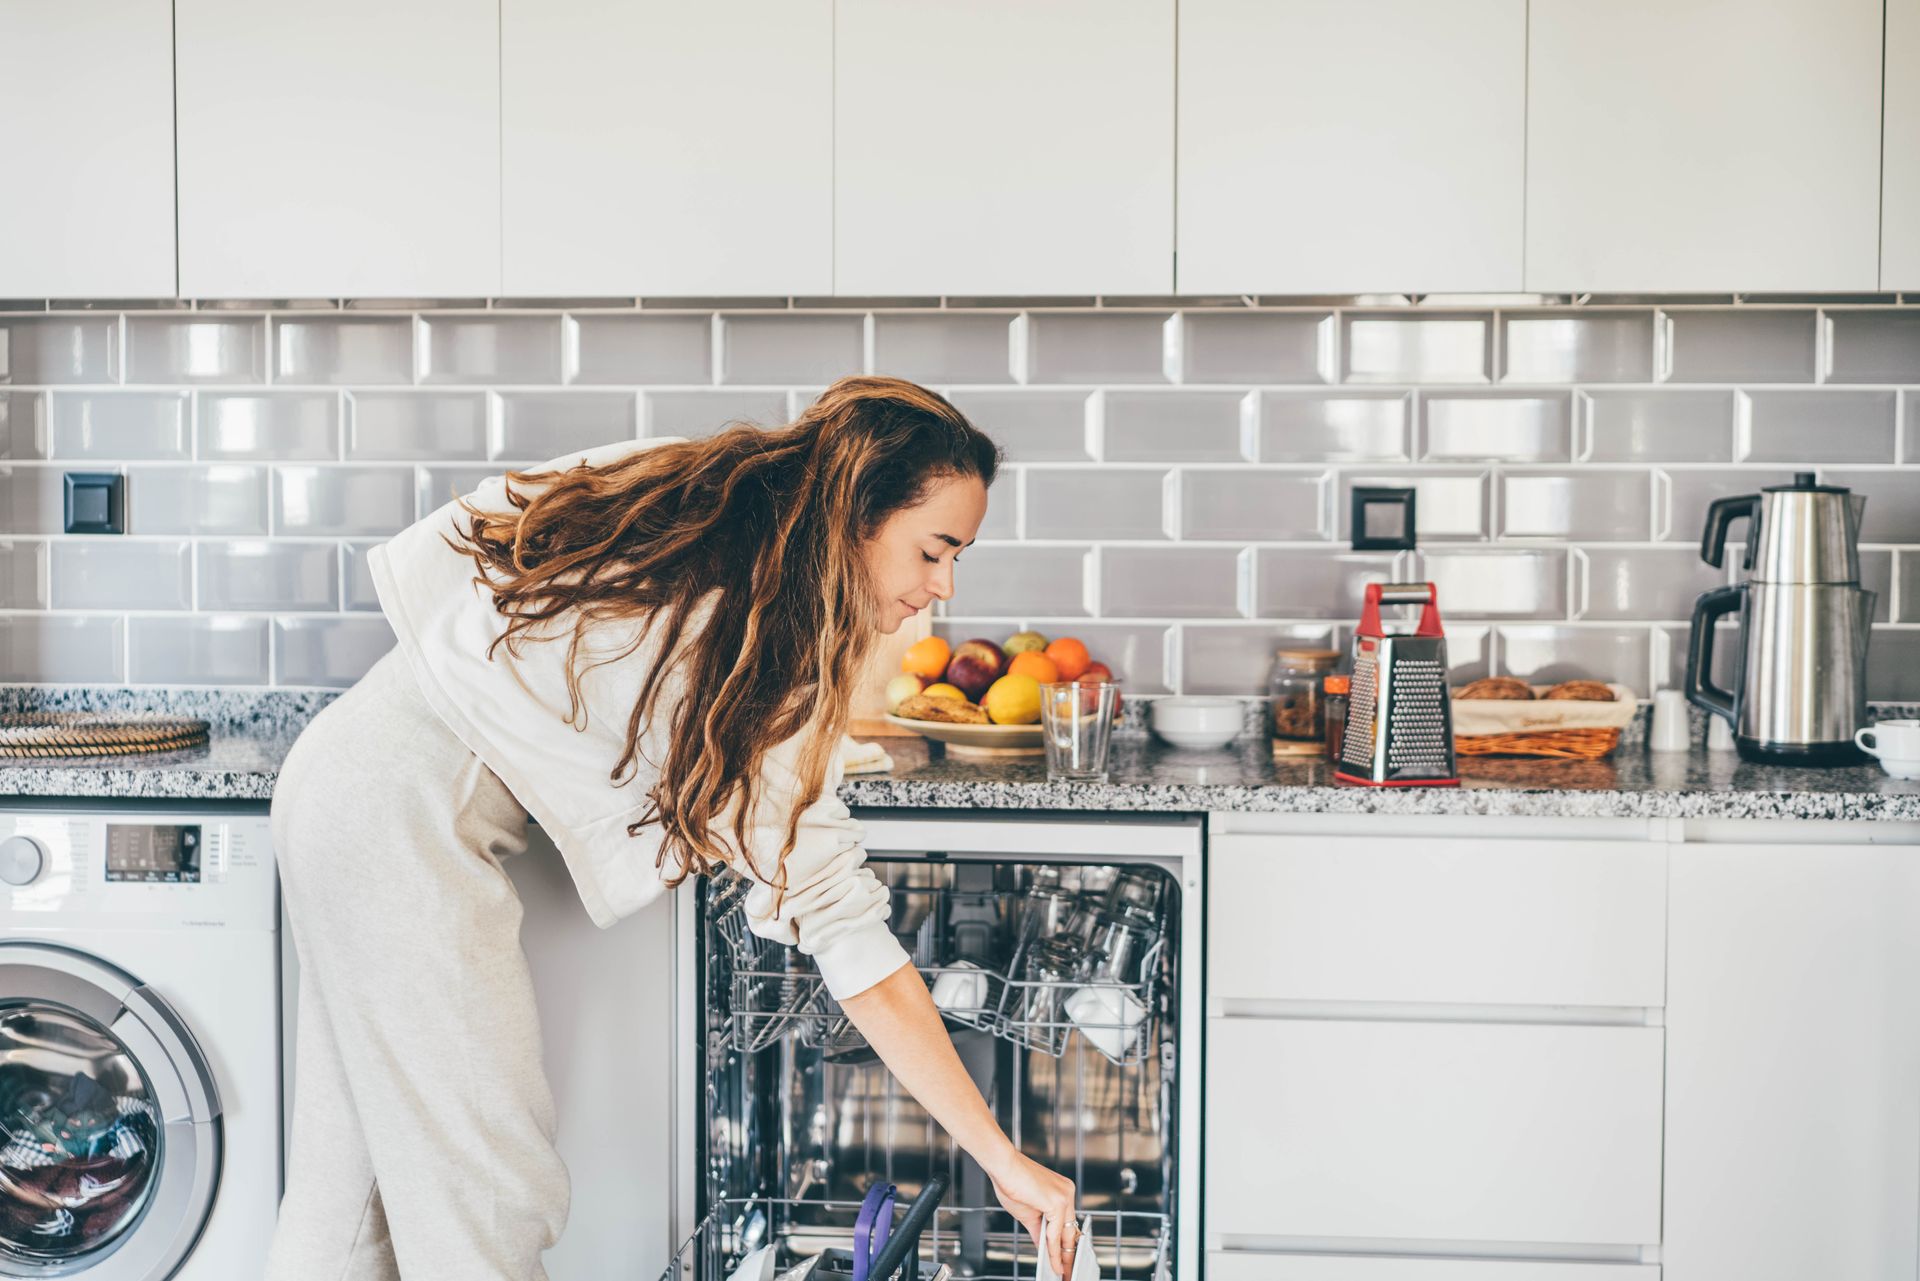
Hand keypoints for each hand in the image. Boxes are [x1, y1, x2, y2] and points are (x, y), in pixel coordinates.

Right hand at [987, 1150, 1077, 1276]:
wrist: (1003, 1166)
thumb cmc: (1011, 1182)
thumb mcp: (1028, 1213)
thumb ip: (1039, 1231)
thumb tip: (1043, 1246)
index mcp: (1063, 1191)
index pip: (1068, 1223)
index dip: (1067, 1244)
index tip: (1065, 1259)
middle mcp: (1067, 1192)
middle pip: (1071, 1230)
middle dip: (1068, 1253)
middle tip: (1068, 1270)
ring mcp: (1064, 1196)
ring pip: (1065, 1234)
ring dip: (1062, 1255)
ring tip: (1061, 1271)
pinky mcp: (1057, 1202)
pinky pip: (1055, 1233)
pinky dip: (1053, 1249)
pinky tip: (1051, 1261)